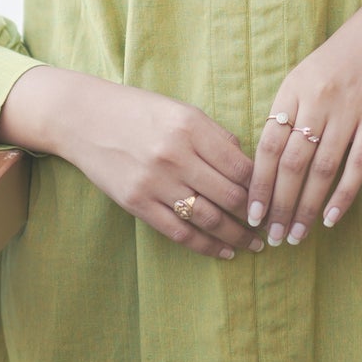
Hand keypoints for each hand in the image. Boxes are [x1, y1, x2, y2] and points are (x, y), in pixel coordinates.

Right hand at [0, 66, 264, 261]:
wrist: (84, 117)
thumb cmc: (138, 110)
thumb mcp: (180, 110)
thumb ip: (214, 136)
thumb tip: (248, 163)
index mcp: (191, 126)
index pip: (242, 165)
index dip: (264, 187)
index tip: (276, 198)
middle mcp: (176, 154)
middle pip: (230, 195)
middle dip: (256, 215)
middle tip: (273, 226)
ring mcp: (155, 181)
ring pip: (208, 218)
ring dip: (237, 236)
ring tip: (254, 244)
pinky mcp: (137, 202)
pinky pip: (179, 231)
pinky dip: (206, 246)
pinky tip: (224, 251)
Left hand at [246, 0, 361, 244]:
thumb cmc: (345, 55)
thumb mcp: (307, 73)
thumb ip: (289, 109)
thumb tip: (268, 158)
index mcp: (294, 88)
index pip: (268, 144)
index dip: (259, 183)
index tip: (252, 213)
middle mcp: (318, 100)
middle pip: (292, 163)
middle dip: (280, 205)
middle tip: (273, 237)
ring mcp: (349, 110)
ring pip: (321, 170)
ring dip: (307, 207)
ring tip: (296, 235)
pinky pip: (357, 164)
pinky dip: (343, 195)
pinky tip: (331, 218)